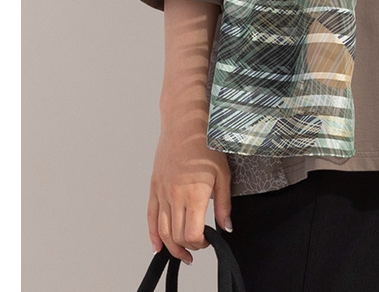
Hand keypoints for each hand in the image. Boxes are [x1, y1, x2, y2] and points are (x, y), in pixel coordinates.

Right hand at [148, 122, 232, 263]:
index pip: (192, 234)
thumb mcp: (223, 174)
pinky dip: (153, 235)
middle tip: (198, 246)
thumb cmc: (207, 145)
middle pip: (177, 235)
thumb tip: (227, 227)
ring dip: (171, 247)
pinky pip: (151, 217)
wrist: (185, 124)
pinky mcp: (154, 188)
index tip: (208, 240)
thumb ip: (224, 204)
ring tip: (181, 253)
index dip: (201, 243)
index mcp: (194, 195)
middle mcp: (175, 197)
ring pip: (162, 230)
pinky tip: (158, 246)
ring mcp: (162, 193)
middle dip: (188, 246)